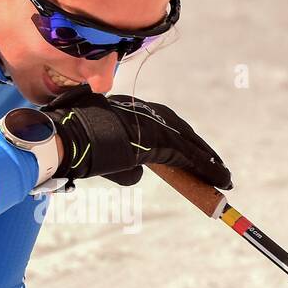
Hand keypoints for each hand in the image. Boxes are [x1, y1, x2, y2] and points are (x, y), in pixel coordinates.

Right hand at [41, 86, 231, 189]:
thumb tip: (137, 175)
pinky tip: (221, 179)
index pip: (159, 123)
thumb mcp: (100, 152)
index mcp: (126, 108)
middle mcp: (142, 110)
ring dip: (207, 161)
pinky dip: (208, 168)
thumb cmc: (72, 144)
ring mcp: (151, 123)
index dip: (177, 138)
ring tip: (222, 178)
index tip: (187, 152)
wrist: (64, 139)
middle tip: (212, 166)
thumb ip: (123, 163)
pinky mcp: (158, 139)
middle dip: (197, 149)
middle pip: (178, 129)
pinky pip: (189, 156)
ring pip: (187, 143)